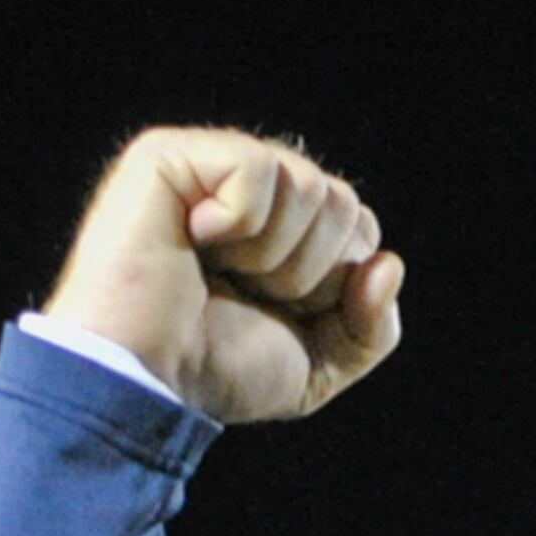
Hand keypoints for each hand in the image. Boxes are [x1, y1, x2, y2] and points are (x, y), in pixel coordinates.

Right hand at [42, 127, 403, 424]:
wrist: (146, 380)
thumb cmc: (215, 370)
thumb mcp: (316, 366)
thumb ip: (371, 327)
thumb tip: (388, 264)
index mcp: (283, 231)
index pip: (359, 229)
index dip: (337, 284)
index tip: (280, 312)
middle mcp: (249, 192)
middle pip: (343, 203)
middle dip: (308, 272)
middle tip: (244, 292)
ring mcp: (210, 167)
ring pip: (309, 186)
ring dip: (273, 256)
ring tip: (218, 271)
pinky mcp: (172, 155)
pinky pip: (259, 169)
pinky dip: (239, 224)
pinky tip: (194, 240)